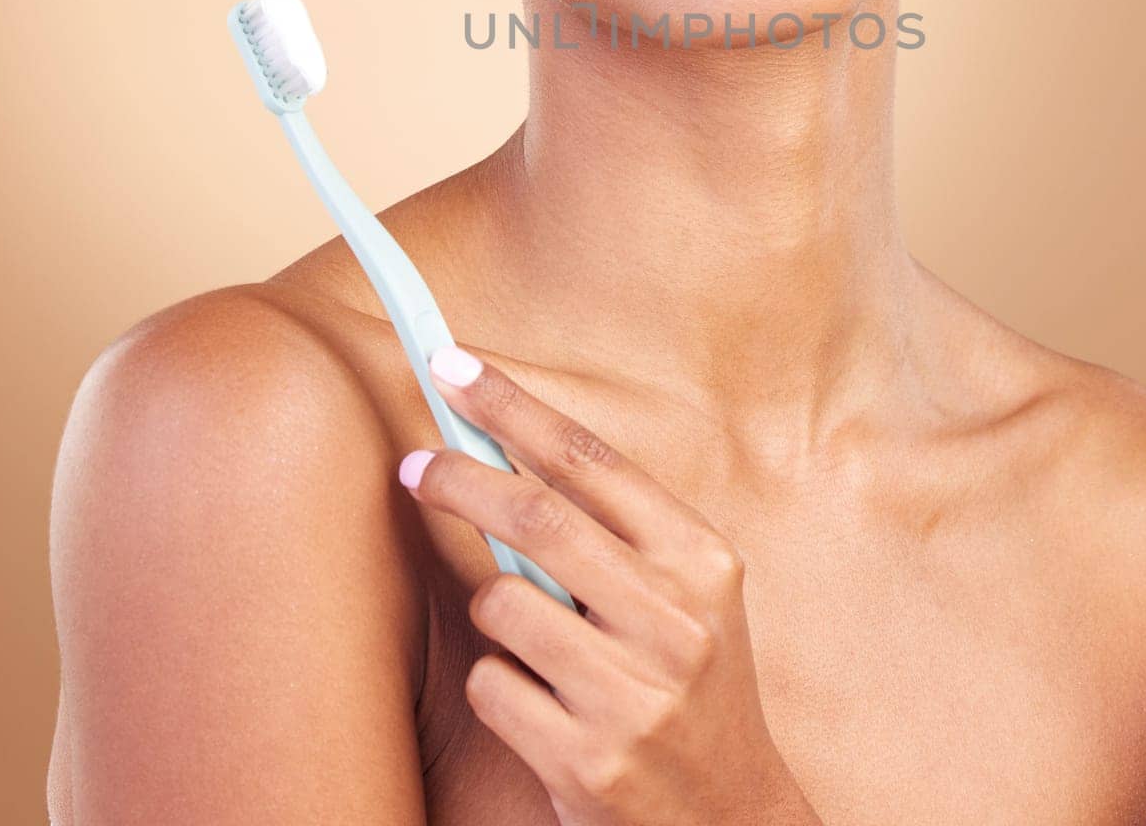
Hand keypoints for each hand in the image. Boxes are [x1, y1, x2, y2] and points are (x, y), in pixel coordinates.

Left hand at [397, 344, 820, 825]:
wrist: (732, 821)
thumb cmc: (691, 687)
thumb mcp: (683, 598)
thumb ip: (613, 534)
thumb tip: (499, 454)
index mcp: (702, 561)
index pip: (591, 460)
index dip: (513, 405)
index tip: (451, 365)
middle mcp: (676, 620)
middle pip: (535, 516)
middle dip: (460, 479)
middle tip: (413, 465)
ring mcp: (634, 694)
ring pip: (500, 606)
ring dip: (493, 614)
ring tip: (537, 647)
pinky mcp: (589, 761)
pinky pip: (491, 685)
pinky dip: (499, 686)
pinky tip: (546, 710)